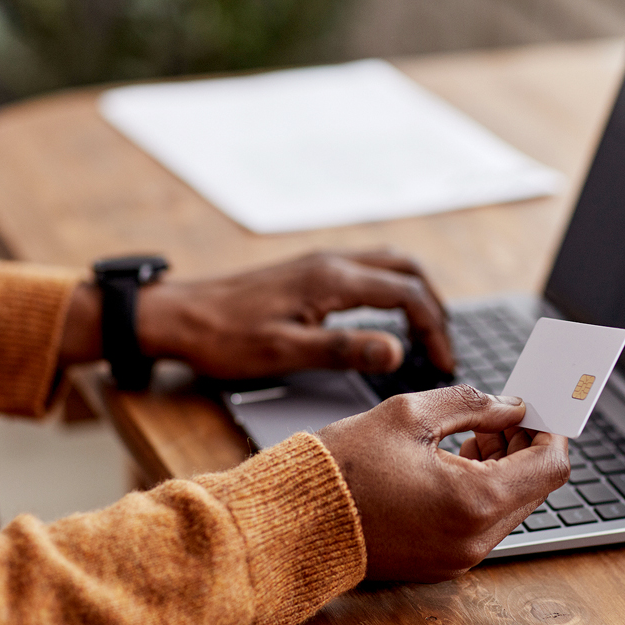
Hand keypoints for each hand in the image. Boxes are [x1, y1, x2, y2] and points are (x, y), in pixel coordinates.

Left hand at [60, 250, 452, 377]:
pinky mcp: (309, 272)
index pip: (407, 294)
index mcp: (332, 280)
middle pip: (407, 271)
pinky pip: (368, 269)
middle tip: (444, 346)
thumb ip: (344, 350)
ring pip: (389, 264)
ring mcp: (320, 263)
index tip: (444, 362)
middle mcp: (331, 263)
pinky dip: (393, 288)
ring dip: (416, 292)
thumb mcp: (285, 353)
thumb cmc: (225, 339)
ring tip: (428, 330)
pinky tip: (388, 315)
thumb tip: (398, 352)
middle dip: (435, 306)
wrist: (179, 317)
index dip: (434, 328)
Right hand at [317, 385, 569, 581]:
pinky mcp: (441, 564)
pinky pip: (482, 524)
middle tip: (501, 415)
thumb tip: (512, 406)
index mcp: (475, 501)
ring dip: (503, 468)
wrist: (292, 523)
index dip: (550, 431)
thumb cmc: (342, 468)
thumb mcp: (410, 414)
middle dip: (525, 447)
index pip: (550, 466)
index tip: (539, 410)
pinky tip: (451, 464)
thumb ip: (473, 404)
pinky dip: (480, 492)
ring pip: (510, 506)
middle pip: (535, 489)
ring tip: (470, 436)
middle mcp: (475, 540)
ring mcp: (459, 558)